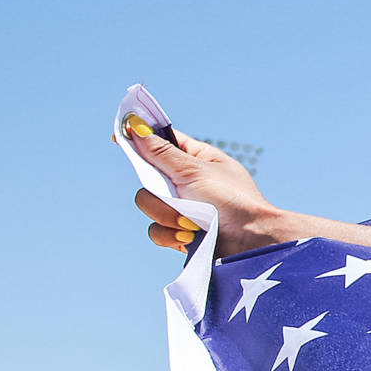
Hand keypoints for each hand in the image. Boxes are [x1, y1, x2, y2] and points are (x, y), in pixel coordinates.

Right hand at [125, 125, 282, 256]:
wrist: (251, 242)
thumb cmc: (232, 200)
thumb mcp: (195, 170)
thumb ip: (161, 153)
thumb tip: (136, 128)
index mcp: (197, 158)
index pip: (163, 141)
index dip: (141, 138)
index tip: (119, 135)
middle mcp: (188, 182)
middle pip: (147, 177)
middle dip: (157, 189)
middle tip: (173, 192)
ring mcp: (183, 208)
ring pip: (148, 205)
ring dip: (166, 214)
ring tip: (192, 222)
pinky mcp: (181, 233)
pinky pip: (157, 231)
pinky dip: (171, 233)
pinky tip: (190, 235)